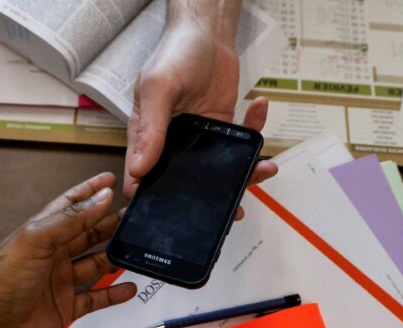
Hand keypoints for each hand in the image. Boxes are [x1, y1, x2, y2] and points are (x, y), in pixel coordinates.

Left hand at [0, 173, 136, 327]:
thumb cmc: (3, 282)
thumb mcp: (36, 242)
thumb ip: (71, 220)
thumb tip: (103, 197)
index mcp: (41, 233)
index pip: (70, 205)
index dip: (90, 191)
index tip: (113, 180)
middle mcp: (53, 254)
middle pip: (88, 234)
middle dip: (110, 223)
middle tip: (137, 215)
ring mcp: (61, 282)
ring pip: (96, 264)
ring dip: (116, 256)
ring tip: (140, 248)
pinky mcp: (67, 308)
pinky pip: (96, 298)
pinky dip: (114, 293)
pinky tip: (131, 287)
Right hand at [124, 22, 277, 214]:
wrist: (206, 32)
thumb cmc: (174, 54)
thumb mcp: (158, 88)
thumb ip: (150, 128)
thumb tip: (138, 169)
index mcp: (148, 139)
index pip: (144, 179)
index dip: (155, 203)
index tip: (176, 220)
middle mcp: (173, 145)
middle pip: (188, 184)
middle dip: (211, 200)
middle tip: (233, 210)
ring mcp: (200, 140)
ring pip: (220, 170)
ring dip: (245, 174)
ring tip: (265, 169)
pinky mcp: (223, 129)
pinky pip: (240, 142)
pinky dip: (255, 131)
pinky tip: (260, 110)